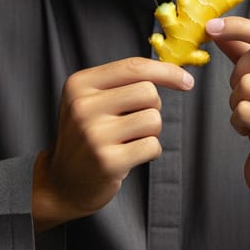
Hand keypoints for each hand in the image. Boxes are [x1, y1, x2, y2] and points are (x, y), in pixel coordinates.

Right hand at [32, 57, 193, 231]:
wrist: (62, 181)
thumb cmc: (87, 135)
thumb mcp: (91, 99)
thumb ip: (124, 81)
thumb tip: (176, 72)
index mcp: (80, 84)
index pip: (134, 67)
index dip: (167, 71)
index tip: (187, 81)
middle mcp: (83, 106)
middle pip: (148, 92)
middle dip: (152, 107)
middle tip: (134, 121)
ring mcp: (94, 135)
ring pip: (153, 119)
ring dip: (151, 132)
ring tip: (129, 140)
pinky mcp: (108, 161)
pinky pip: (152, 146)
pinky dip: (150, 151)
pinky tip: (130, 155)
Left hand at [206, 17, 249, 215]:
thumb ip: (245, 52)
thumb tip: (217, 28)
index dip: (239, 27)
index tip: (211, 27)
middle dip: (239, 71)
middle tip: (242, 92)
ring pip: (248, 83)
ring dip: (236, 100)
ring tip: (248, 114)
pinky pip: (244, 111)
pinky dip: (237, 120)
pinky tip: (249, 130)